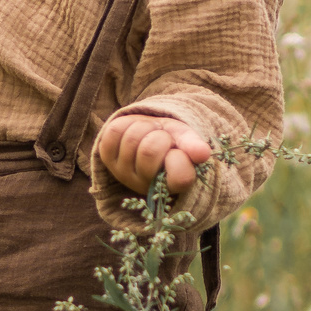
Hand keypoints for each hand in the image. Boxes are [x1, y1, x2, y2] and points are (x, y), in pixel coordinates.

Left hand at [95, 111, 212, 196]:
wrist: (149, 131)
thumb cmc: (172, 140)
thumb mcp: (186, 140)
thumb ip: (193, 146)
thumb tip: (203, 154)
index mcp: (171, 187)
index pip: (181, 177)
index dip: (180, 157)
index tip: (178, 152)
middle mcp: (143, 185)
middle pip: (149, 151)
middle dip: (159, 136)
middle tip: (163, 139)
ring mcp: (122, 172)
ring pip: (132, 138)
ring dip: (145, 127)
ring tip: (150, 133)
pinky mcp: (106, 156)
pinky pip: (115, 131)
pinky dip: (128, 123)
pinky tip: (135, 132)